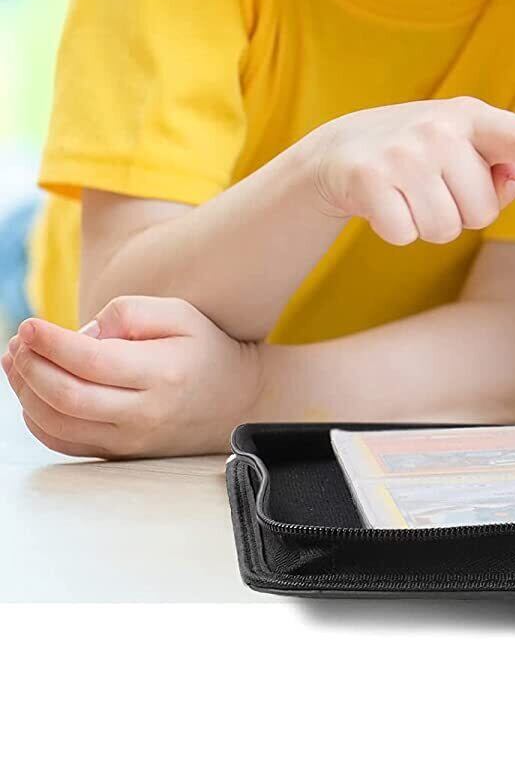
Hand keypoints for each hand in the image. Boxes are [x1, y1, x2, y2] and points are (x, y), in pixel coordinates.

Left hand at [2, 297, 262, 458]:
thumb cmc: (206, 349)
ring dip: (25, 392)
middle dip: (30, 368)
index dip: (51, 343)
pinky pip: (64, 443)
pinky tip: (32, 392)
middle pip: (66, 397)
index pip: (91, 360)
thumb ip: (129, 314)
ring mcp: (131, 439)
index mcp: (162, 373)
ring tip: (17, 362)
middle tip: (18, 343)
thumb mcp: (180, 314)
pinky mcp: (120, 453)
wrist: (238, 400)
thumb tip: (82, 336)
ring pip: (58, 424)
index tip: (29, 325)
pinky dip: (37, 419)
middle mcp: (145, 412)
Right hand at [305, 95, 514, 245]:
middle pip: (482, 211)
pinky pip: (406, 235)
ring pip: (444, 229)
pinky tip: (384, 203)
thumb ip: (511, 167)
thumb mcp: (470, 150)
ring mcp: (402, 152)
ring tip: (410, 194)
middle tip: (433, 186)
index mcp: (475, 117)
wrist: (339, 149)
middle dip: (461, 211)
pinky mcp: (368, 179)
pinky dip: (397, 231)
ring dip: (429, 224)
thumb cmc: (425, 154)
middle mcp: (440, 128)